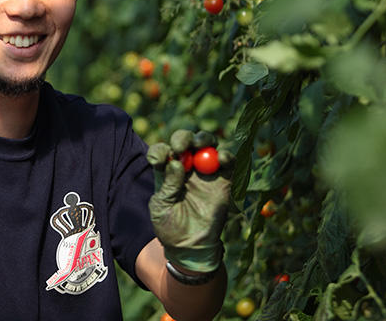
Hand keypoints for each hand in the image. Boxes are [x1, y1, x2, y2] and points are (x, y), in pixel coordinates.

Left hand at [147, 129, 232, 274]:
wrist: (191, 247)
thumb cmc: (171, 227)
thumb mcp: (162, 205)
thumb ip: (168, 184)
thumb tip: (177, 162)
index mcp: (167, 171)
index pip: (163, 151)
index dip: (160, 151)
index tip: (157, 161)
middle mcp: (187, 167)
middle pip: (186, 142)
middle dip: (182, 138)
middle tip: (180, 147)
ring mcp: (205, 172)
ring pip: (208, 145)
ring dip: (203, 140)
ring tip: (198, 145)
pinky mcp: (223, 180)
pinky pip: (229, 162)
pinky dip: (227, 156)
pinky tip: (221, 158)